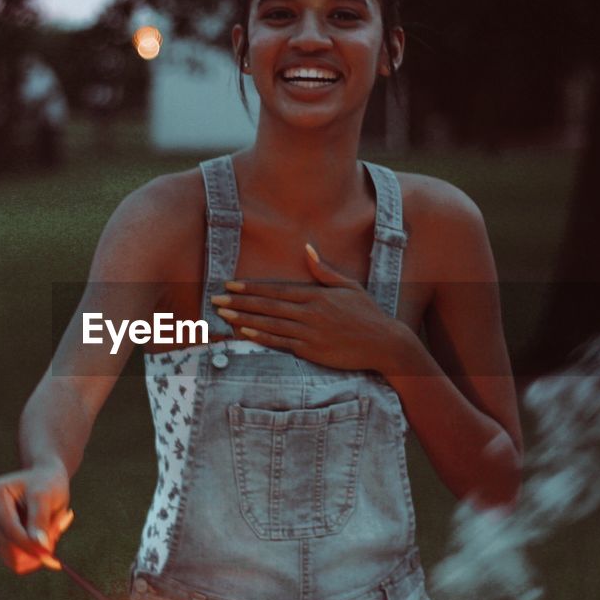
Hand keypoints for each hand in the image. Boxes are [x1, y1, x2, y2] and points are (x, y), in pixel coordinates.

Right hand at [0, 465, 72, 573]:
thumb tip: (41, 547)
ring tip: (49, 530)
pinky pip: (12, 560)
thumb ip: (41, 520)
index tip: (51, 556)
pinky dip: (30, 555)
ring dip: (33, 552)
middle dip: (33, 548)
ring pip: (10, 557)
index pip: (10, 530)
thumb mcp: (47, 497)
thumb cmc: (47, 484)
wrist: (44, 480)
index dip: (30, 545)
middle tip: (56, 536)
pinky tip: (39, 536)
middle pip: (7, 546)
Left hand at [210, 243, 403, 371]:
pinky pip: (281, 343)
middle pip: (268, 305)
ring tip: (223, 314)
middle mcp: (310, 312)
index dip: (252, 288)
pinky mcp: (312, 351)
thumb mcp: (348, 286)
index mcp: (317, 295)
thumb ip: (323, 270)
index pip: (277, 289)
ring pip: (270, 323)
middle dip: (240, 302)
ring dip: (244, 318)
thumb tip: (306, 248)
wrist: (384, 343)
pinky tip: (244, 332)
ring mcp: (310, 332)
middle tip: (215, 299)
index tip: (230, 285)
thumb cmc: (367, 314)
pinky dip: (262, 337)